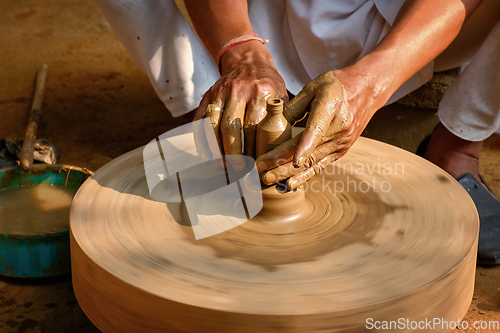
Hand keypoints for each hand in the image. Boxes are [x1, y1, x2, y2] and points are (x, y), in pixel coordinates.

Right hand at [193, 42, 287, 168]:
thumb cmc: (267, 83)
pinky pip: (201, 120)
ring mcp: (221, 93)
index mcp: (261, 92)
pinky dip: (202, 140)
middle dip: (234, 154)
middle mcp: (239, 91)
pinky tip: (208, 154)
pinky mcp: (209, 96)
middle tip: (240, 169)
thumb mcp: (281, 94)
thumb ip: (283, 117)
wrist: (247, 60)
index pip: (256, 127)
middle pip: (232, 128)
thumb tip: (287, 148)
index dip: (254, 150)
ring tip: (224, 166)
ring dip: (217, 149)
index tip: (257, 166)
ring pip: (214, 126)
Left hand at [256, 69, 378, 189]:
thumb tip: (273, 123)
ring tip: (269, 180)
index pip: (316, 130)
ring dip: (288, 173)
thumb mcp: (314, 86)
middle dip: (282, 163)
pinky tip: (289, 184)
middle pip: (308, 151)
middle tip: (261, 171)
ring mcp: (341, 143)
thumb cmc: (336, 86)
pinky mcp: (341, 151)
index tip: (293, 161)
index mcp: (330, 108)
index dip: (305, 146)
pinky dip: (304, 175)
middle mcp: (339, 130)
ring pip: (311, 162)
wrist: (367, 91)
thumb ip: (294, 106)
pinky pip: (319, 166)